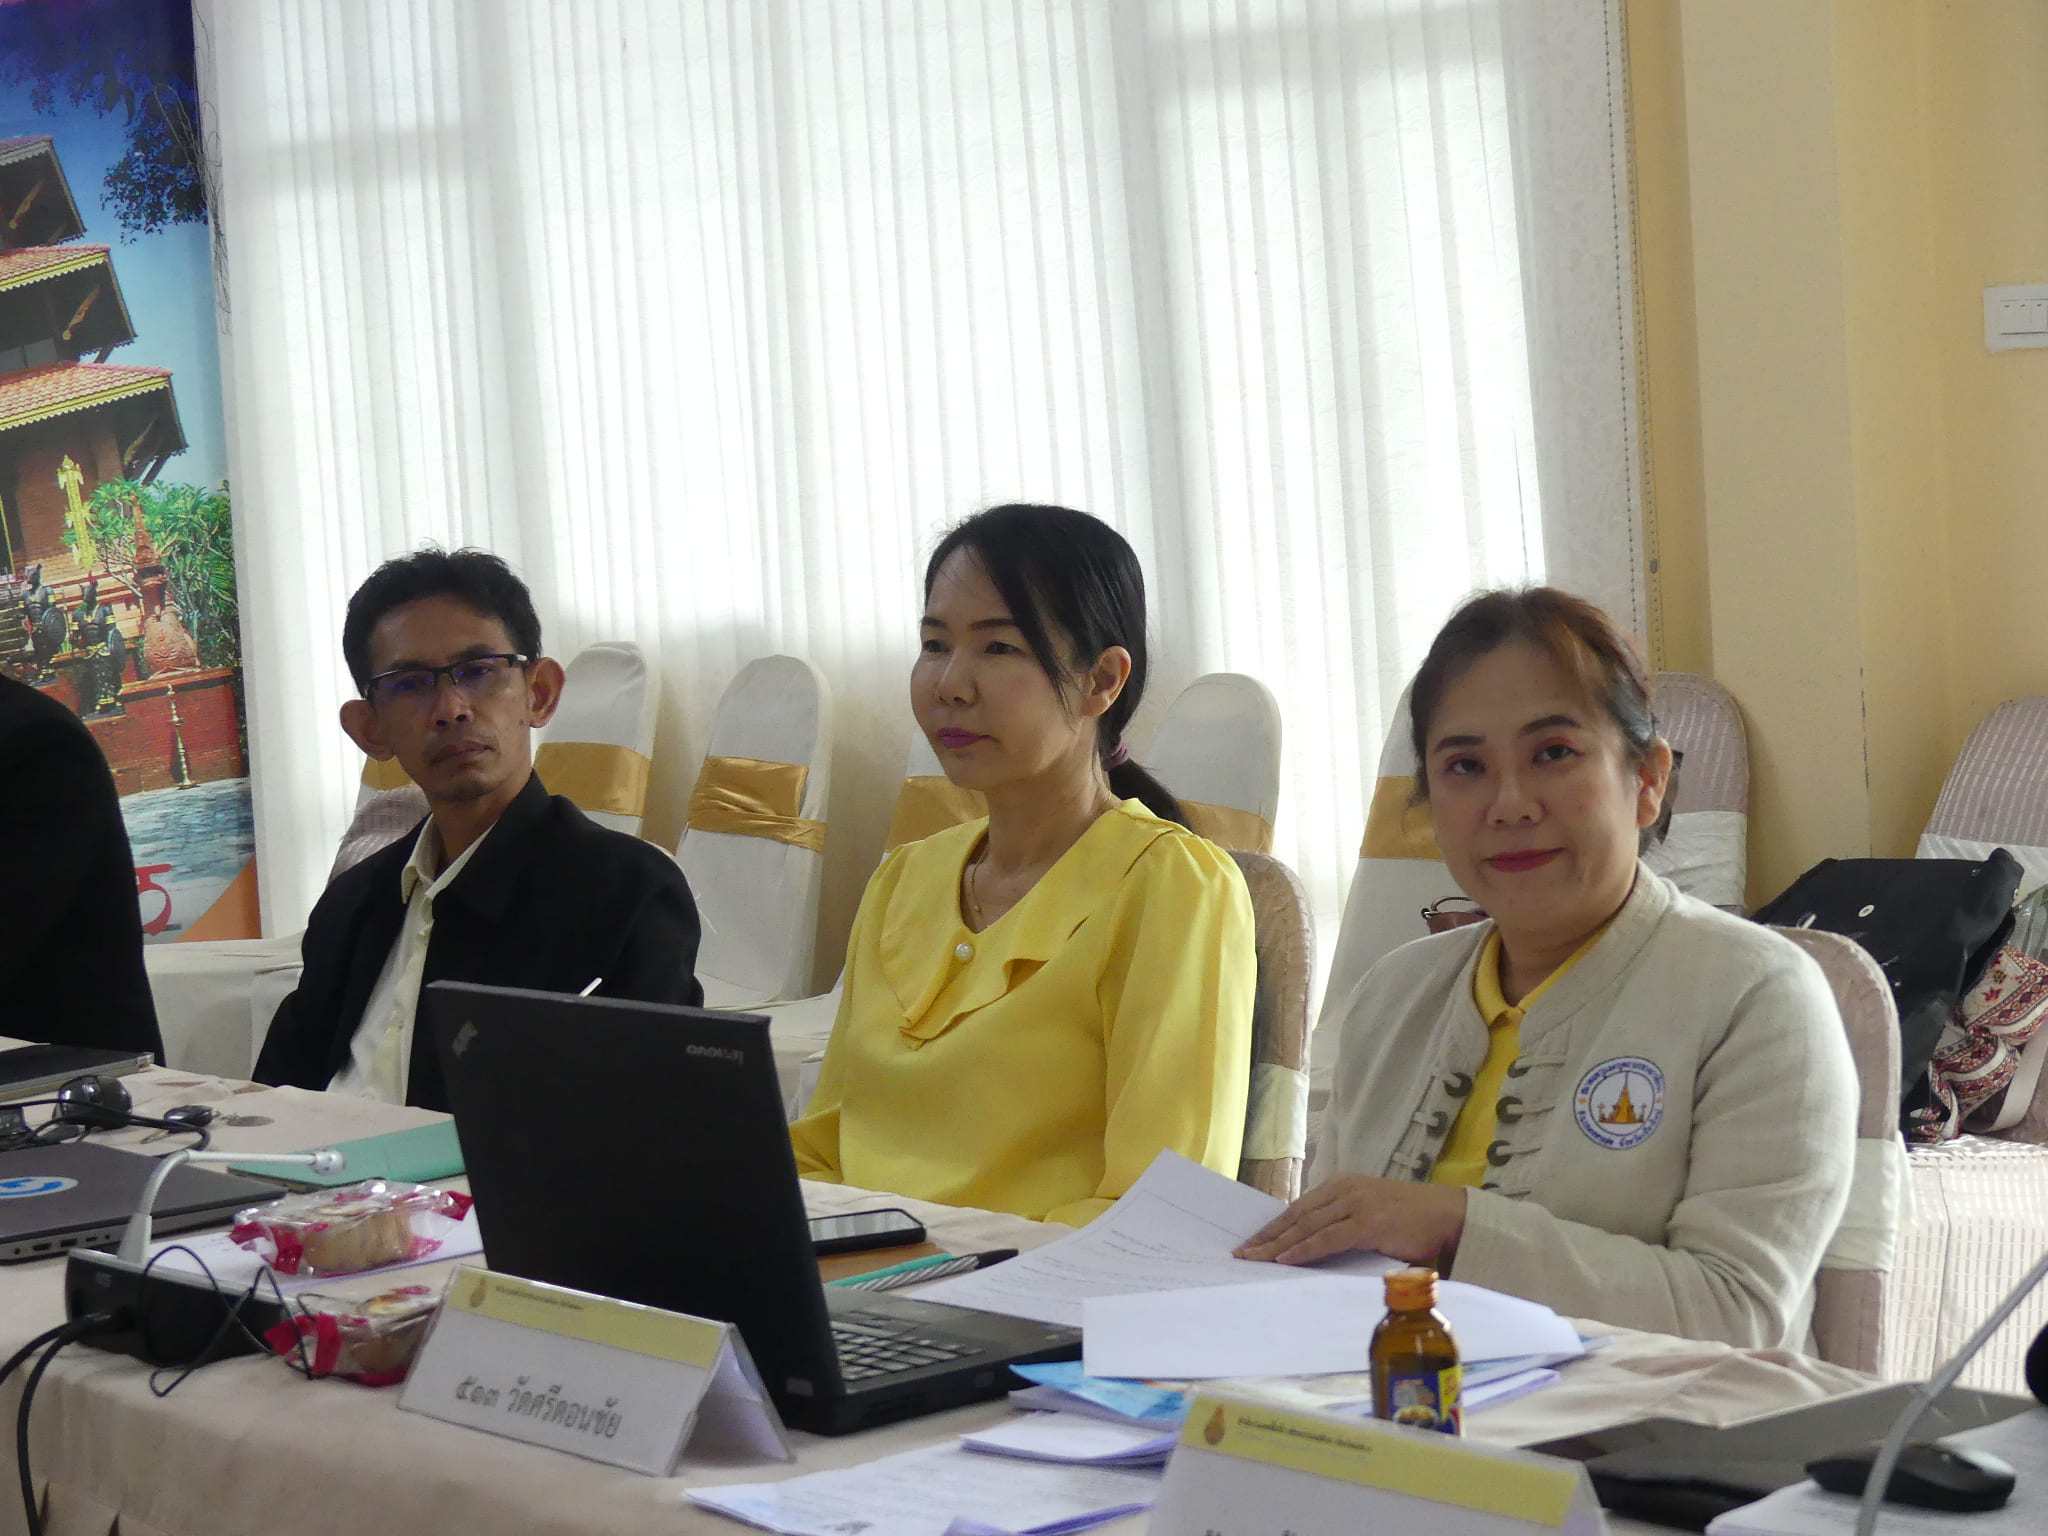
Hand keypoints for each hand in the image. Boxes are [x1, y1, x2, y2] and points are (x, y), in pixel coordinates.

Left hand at [1233, 1175, 1467, 1268]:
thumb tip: (1312, 1247)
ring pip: (1307, 1226)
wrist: (1447, 1215)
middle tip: (1242, 1252)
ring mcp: (1355, 1204)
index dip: (1273, 1226)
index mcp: (1341, 1186)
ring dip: (1278, 1245)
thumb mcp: (1368, 1214)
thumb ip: (1343, 1225)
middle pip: (1296, 1215)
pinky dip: (1304, 1249)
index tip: (1251, 1241)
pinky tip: (1285, 1259)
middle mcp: (1344, 1190)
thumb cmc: (1410, 1220)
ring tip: (1254, 1258)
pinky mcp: (1368, 1222)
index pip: (1298, 1208)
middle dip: (1267, 1236)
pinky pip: (1328, 1238)